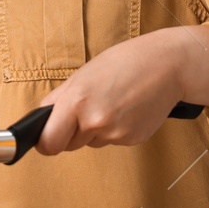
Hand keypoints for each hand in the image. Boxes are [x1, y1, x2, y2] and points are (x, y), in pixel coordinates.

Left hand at [35, 29, 190, 154]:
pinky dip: (116, 129)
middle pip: (69, 145)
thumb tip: (41, 122)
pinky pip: (113, 141)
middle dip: (72, 132)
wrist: (167, 65)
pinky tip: (126, 109)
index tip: (47, 137)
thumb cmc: (123, 63)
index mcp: (75, 102)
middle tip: (89, 107)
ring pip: (92, 142)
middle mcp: (94, 122)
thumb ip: (59, 100)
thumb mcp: (82, 76)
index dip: (46, 141)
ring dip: (96, 130)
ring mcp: (116, 134)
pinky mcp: (134, 140)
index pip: (49, 143)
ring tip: (112, 102)